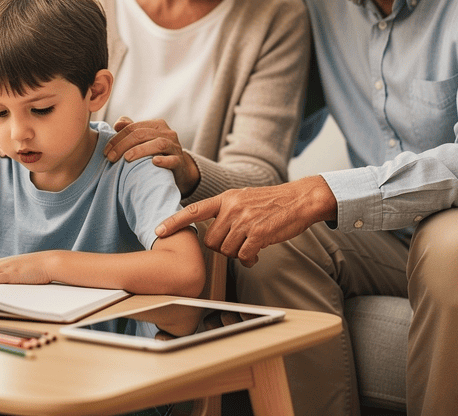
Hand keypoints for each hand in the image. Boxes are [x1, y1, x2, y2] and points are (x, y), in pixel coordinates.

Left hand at [105, 116, 199, 195]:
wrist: (179, 169)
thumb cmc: (156, 153)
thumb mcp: (145, 140)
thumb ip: (131, 129)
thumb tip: (117, 124)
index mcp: (157, 125)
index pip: (133, 127)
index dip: (117, 138)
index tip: (105, 151)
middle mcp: (167, 133)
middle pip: (142, 134)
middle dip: (123, 145)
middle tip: (111, 157)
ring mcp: (175, 147)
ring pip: (158, 144)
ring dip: (140, 150)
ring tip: (127, 158)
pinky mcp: (180, 161)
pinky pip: (173, 160)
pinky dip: (163, 160)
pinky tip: (154, 162)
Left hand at [155, 176, 337, 266]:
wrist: (300, 199)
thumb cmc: (272, 202)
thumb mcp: (245, 199)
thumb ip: (228, 213)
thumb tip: (215, 237)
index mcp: (227, 198)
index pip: (194, 209)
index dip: (175, 221)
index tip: (158, 231)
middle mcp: (232, 207)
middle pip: (211, 240)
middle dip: (222, 247)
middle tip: (238, 244)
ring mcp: (245, 220)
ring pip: (227, 250)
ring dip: (237, 254)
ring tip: (251, 247)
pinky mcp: (259, 234)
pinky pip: (244, 256)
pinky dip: (250, 259)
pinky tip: (257, 254)